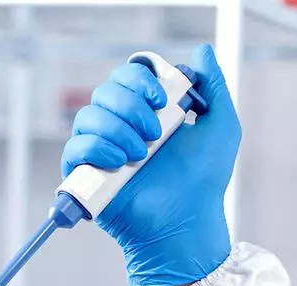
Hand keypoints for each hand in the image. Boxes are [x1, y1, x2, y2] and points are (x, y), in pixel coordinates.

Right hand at [61, 44, 241, 285]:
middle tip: (155, 133)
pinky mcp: (86, 176)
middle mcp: (122, 128)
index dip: (140, 79)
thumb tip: (202, 52)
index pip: (128, 76)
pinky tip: (119, 163)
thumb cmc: (205, 182)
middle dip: (130, 105)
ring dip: (116, 129)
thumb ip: (215, 86)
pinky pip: (75, 147)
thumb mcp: (221, 127)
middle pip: (105, 89)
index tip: (162, 99)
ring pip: (88, 115)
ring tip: (140, 155)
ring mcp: (102, 151)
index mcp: (149, 112)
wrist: (186, 222)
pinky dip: (95, 148)